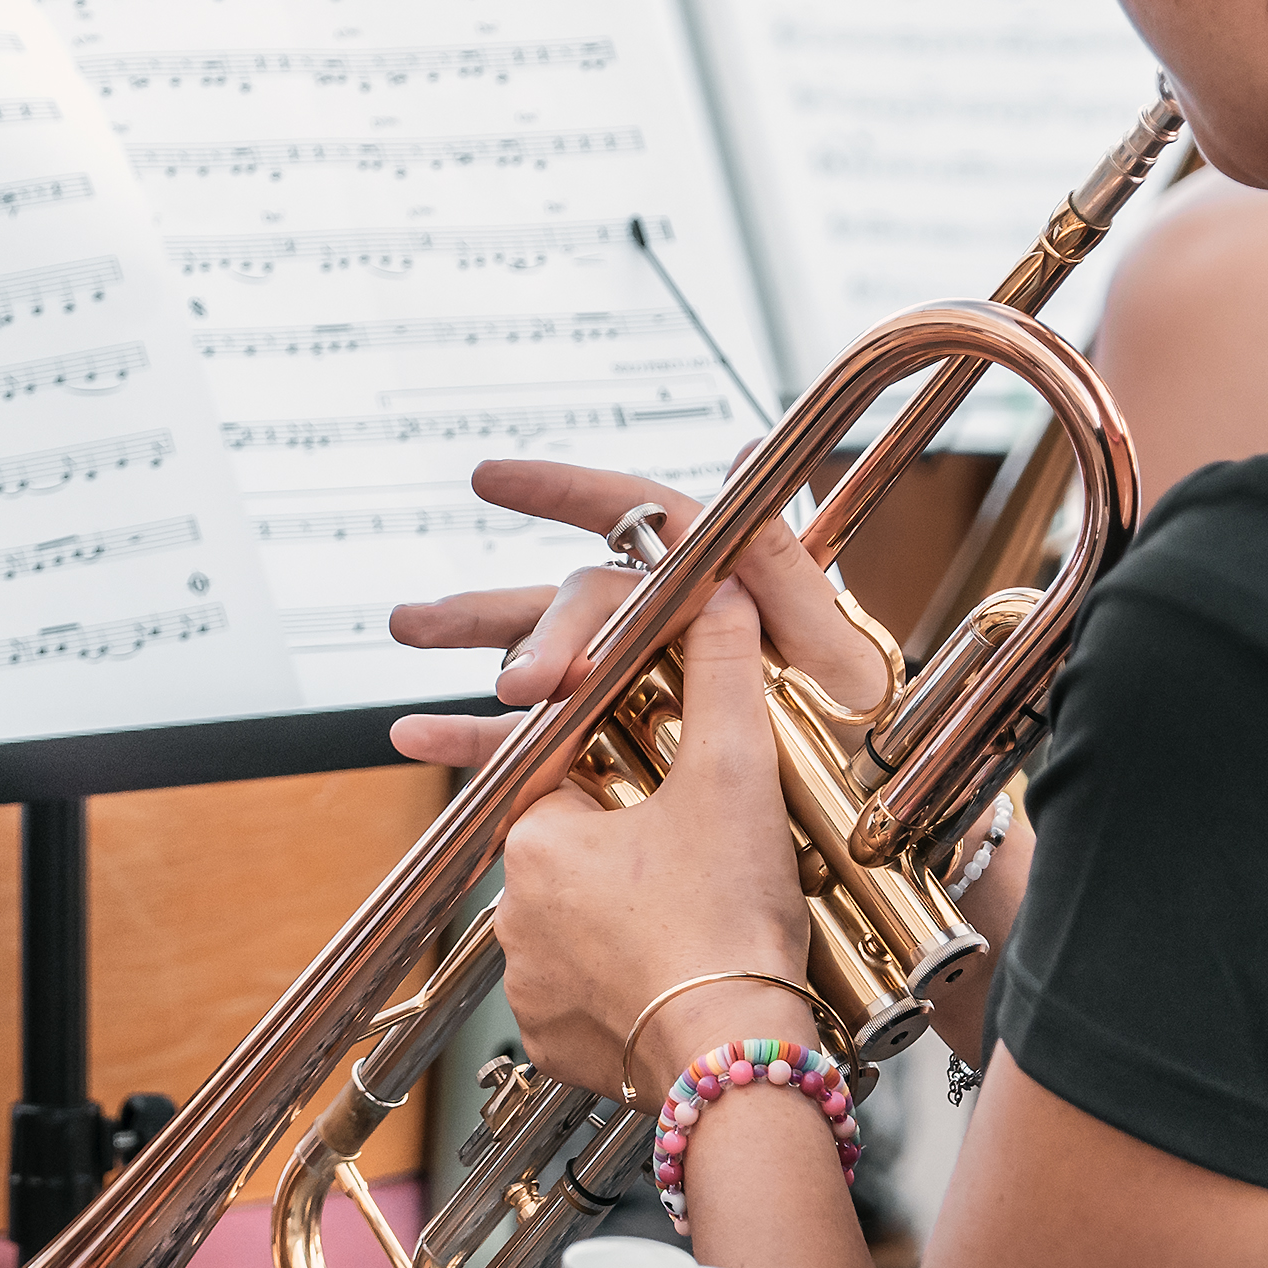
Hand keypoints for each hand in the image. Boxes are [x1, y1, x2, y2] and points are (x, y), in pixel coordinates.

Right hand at [382, 458, 893, 742]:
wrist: (859, 813)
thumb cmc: (859, 726)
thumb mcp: (839, 650)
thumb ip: (788, 569)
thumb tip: (744, 454)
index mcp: (710, 578)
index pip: (630, 513)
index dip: (562, 488)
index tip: (489, 477)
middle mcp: (656, 619)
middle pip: (576, 601)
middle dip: (538, 630)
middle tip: (526, 683)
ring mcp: (622, 679)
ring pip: (533, 648)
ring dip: (470, 637)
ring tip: (408, 626)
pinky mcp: (599, 741)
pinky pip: (527, 736)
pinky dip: (471, 737)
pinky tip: (415, 735)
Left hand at [455, 580, 821, 1098]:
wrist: (738, 1053)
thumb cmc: (729, 919)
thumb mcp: (735, 774)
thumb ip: (722, 674)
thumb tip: (721, 598)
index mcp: (538, 837)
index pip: (562, 774)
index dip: (621, 770)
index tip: (664, 788)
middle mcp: (513, 912)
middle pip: (570, 851)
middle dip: (622, 849)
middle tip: (694, 865)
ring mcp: (528, 983)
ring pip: (571, 923)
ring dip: (617, 917)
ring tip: (690, 920)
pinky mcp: (551, 1041)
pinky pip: (575, 994)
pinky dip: (616, 983)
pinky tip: (671, 973)